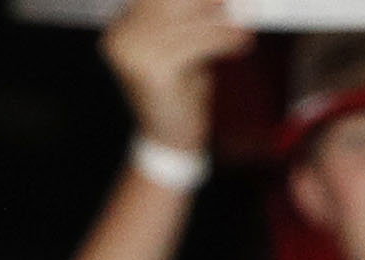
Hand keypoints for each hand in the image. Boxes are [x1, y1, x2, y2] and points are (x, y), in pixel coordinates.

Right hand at [105, 0, 249, 153]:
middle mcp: (121, 37)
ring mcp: (134, 54)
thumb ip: (188, 19)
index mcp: (121, 28)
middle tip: (231, 3)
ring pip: (188, 20)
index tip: (218, 0)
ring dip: (220, 20)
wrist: (166, 140)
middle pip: (170, 2)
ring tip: (242, 24)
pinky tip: (240, 40)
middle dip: (207, 3)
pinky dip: (223, 39)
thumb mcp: (179, 48)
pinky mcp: (154, 70)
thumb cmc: (175, 95)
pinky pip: (198, 43)